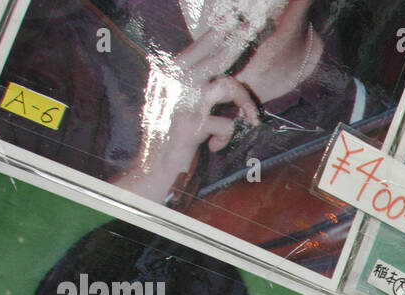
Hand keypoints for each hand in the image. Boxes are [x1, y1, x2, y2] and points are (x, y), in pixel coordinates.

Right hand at [115, 19, 263, 201]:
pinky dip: (226, 137)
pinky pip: (227, 123)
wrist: (152, 167)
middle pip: (216, 57)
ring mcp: (182, 102)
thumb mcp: (177, 104)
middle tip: (253, 24)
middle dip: (237, 42)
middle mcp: (174, 82)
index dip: (218, 34)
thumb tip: (223, 69)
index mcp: (170, 74)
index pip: (199, 48)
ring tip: (252, 119)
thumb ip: (194, 86)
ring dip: (246, 104)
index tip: (233, 18)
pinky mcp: (191, 125)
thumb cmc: (169, 135)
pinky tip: (214, 147)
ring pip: (227, 86)